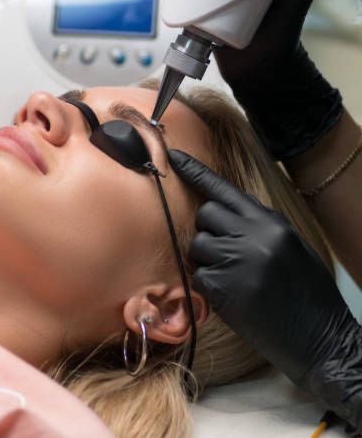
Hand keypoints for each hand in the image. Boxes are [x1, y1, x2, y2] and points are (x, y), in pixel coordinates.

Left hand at [169, 149, 361, 430]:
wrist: (321, 337)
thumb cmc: (308, 290)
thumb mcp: (291, 245)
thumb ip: (259, 226)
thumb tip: (226, 214)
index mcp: (271, 222)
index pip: (224, 189)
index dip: (195, 172)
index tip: (172, 157)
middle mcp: (252, 235)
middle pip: (205, 214)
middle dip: (208, 230)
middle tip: (225, 251)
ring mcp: (235, 261)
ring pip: (198, 245)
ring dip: (207, 259)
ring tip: (233, 277)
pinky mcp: (222, 288)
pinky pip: (198, 276)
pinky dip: (208, 286)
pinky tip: (231, 297)